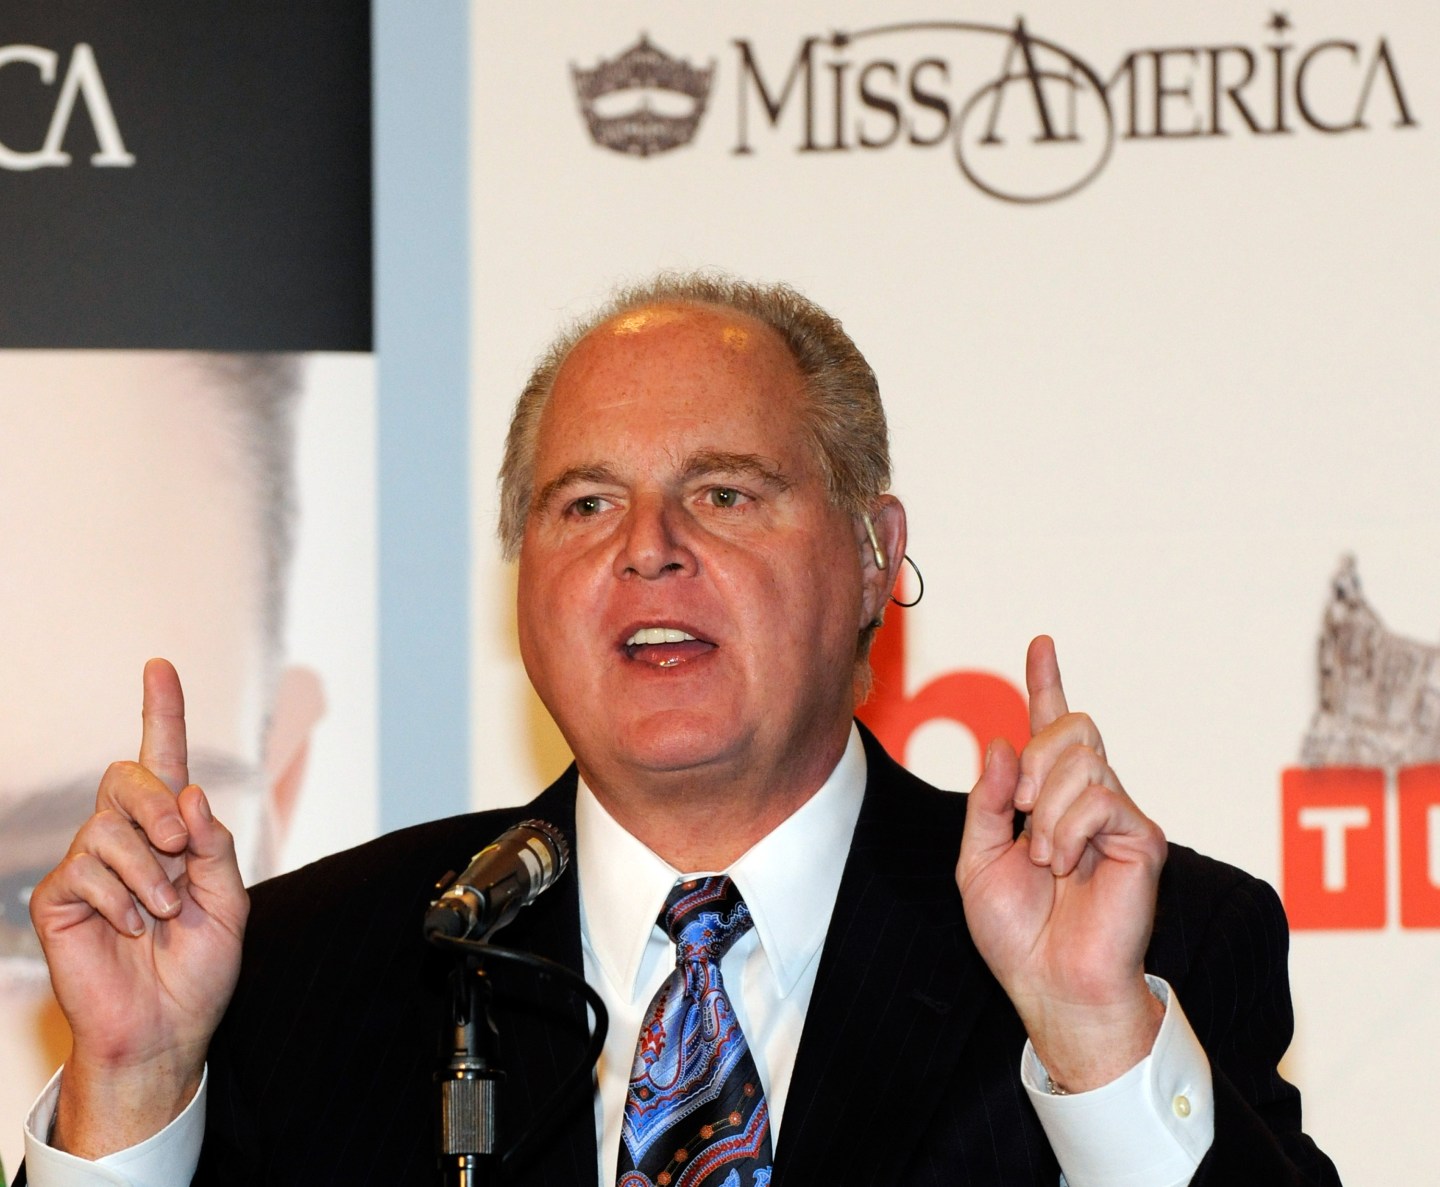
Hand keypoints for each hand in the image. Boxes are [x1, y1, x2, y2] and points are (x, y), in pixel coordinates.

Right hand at [30, 659, 248, 1156]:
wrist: (167, 1028)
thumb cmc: (198, 967)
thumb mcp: (230, 901)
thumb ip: (216, 844)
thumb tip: (192, 792)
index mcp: (173, 831)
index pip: (164, 760)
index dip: (162, 712)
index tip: (161, 667)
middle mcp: (127, 838)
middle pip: (130, 777)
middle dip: (159, 805)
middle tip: (180, 846)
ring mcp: (88, 865)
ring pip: (110, 826)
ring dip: (150, 872)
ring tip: (162, 914)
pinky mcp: (58, 897)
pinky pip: (86, 870)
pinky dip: (122, 900)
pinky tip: (132, 930)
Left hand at [956, 636, 1165, 1091]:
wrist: (1048, 984)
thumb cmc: (1016, 932)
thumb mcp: (977, 859)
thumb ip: (987, 800)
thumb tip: (1003, 743)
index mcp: (1047, 798)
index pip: (1049, 728)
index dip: (1045, 683)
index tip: (1040, 644)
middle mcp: (1087, 798)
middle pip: (1072, 726)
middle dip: (1036, 756)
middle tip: (1020, 809)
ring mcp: (1118, 815)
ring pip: (1084, 757)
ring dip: (1047, 806)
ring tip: (1046, 858)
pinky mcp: (1142, 838)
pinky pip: (1102, 797)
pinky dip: (1069, 828)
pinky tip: (1066, 864)